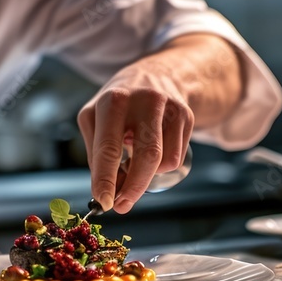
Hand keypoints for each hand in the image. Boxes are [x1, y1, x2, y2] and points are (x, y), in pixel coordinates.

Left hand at [77, 65, 194, 213]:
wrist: (153, 74)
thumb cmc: (117, 105)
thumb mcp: (95, 120)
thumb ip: (97, 156)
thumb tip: (104, 194)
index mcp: (113, 100)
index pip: (109, 147)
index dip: (106, 179)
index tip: (104, 202)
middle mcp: (144, 100)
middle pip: (146, 156)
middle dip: (133, 188)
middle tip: (122, 206)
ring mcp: (170, 106)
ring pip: (164, 162)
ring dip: (147, 175)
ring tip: (134, 162)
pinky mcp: (186, 115)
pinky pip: (176, 158)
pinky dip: (161, 165)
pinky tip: (152, 149)